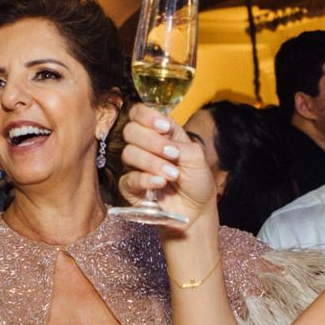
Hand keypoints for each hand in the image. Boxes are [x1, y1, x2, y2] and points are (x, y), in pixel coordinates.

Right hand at [118, 104, 216, 225]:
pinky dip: (145, 179)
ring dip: (153, 162)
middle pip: (130, 131)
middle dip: (152, 141)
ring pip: (128, 154)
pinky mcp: (130, 188)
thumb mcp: (196, 156)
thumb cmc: (196, 179)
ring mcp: (135, 167)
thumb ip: (177, 142)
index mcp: (158, 133)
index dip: (147, 116)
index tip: (164, 127)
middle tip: (172, 154)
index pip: (139, 114)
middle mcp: (143, 146)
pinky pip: (128, 178)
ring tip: (173, 175)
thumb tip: (161, 136)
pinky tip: (161, 183)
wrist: (196, 210)